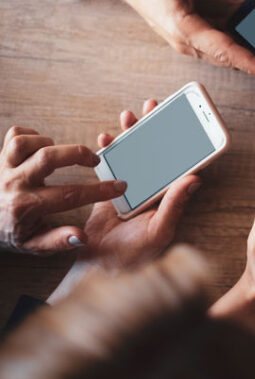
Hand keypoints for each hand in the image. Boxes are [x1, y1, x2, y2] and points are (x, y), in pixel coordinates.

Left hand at [0, 126, 125, 254]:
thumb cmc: (9, 231)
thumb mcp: (33, 244)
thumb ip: (58, 241)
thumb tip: (82, 237)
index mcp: (25, 206)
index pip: (70, 195)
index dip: (99, 190)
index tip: (119, 186)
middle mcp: (14, 183)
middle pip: (48, 157)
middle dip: (78, 154)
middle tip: (95, 159)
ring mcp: (3, 167)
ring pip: (26, 142)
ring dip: (50, 143)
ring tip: (63, 154)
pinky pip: (15, 135)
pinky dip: (31, 135)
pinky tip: (43, 146)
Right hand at [80, 100, 200, 270]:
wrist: (101, 269)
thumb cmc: (135, 256)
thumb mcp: (158, 229)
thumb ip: (173, 204)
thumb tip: (195, 179)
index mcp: (167, 195)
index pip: (178, 162)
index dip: (180, 141)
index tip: (182, 120)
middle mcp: (151, 188)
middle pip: (155, 151)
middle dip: (153, 128)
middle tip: (152, 107)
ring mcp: (129, 187)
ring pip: (132, 154)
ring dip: (130, 134)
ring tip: (129, 117)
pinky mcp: (107, 191)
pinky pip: (109, 165)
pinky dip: (107, 151)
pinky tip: (105, 140)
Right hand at [101, 0, 254, 80]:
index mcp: (184, 29)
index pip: (224, 52)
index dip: (249, 63)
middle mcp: (187, 41)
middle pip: (227, 57)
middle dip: (253, 62)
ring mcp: (188, 40)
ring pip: (223, 52)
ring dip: (245, 53)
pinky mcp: (191, 34)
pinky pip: (217, 42)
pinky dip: (235, 40)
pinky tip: (251, 32)